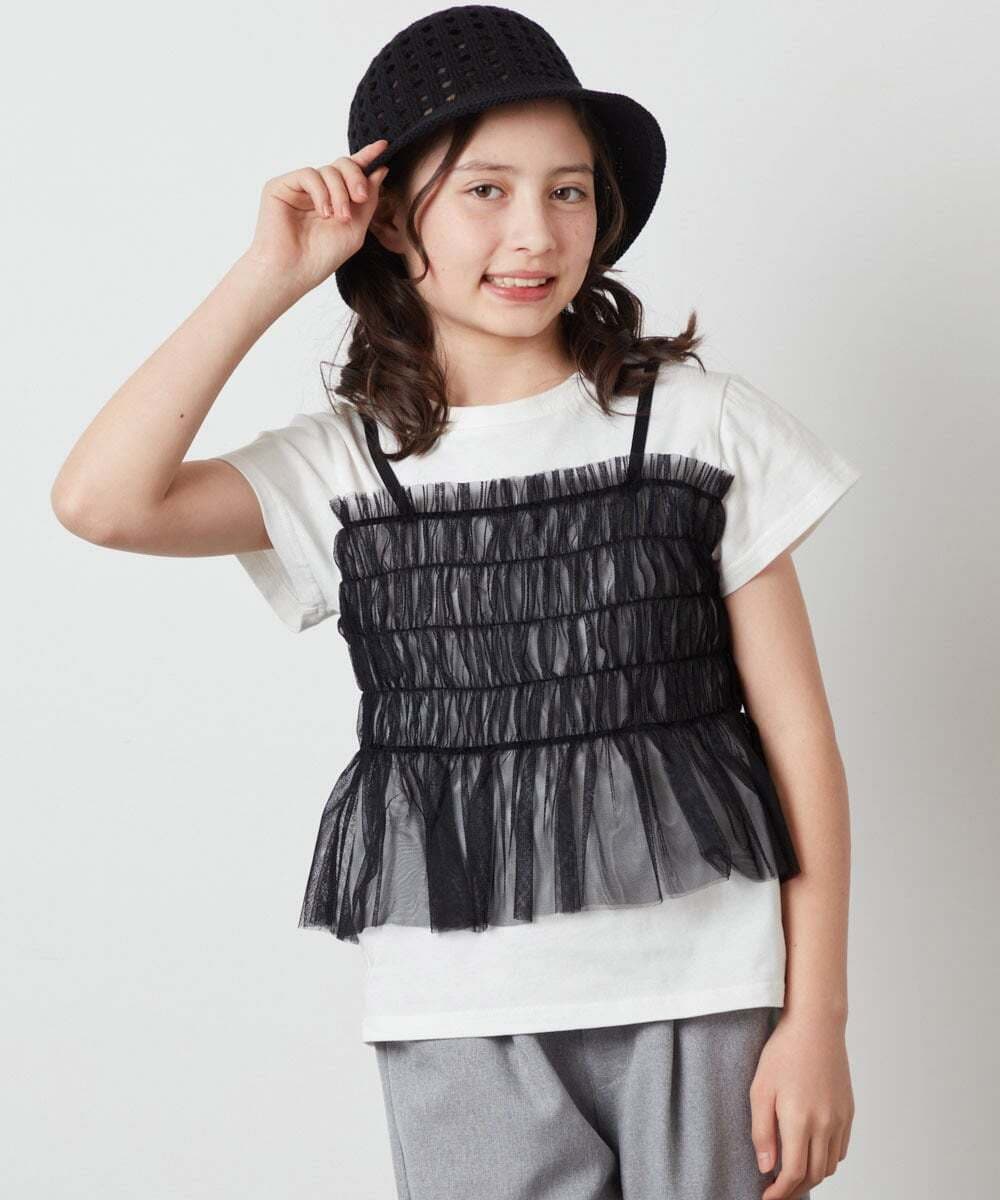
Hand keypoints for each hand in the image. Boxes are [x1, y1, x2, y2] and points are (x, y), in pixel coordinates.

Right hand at [242, 139, 390, 296]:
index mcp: (335, 200)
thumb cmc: (321, 257)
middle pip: (342, 165)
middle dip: (356, 178)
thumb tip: (379, 170)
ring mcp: (299, 188)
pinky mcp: (281, 186)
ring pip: (328, 170)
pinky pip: (309, 174)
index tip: (384, 147)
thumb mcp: (355, 229)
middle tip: (360, 198)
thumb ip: (367, 200)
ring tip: (339, 217)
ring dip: (339, 193)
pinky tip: (323, 212)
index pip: (351, 173)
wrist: (293, 272)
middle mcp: (317, 191)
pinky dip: (321, 192)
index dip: (367, 158)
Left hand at [750, 1010, 854, 1197]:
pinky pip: (840, 1149)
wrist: (816, 1026)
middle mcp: (826, 1125)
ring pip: (830, 1165)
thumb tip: (766, 1167)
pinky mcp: (849, 1112)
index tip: (767, 1198)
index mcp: (801, 1120)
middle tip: (776, 1191)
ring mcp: (841, 1119)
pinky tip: (811, 1154)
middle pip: (814, 1175)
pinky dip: (826, 1160)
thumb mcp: (760, 1089)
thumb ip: (762, 1131)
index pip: (794, 1173)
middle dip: (794, 1189)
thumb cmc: (783, 1053)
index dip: (780, 1192)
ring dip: (811, 1176)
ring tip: (792, 1176)